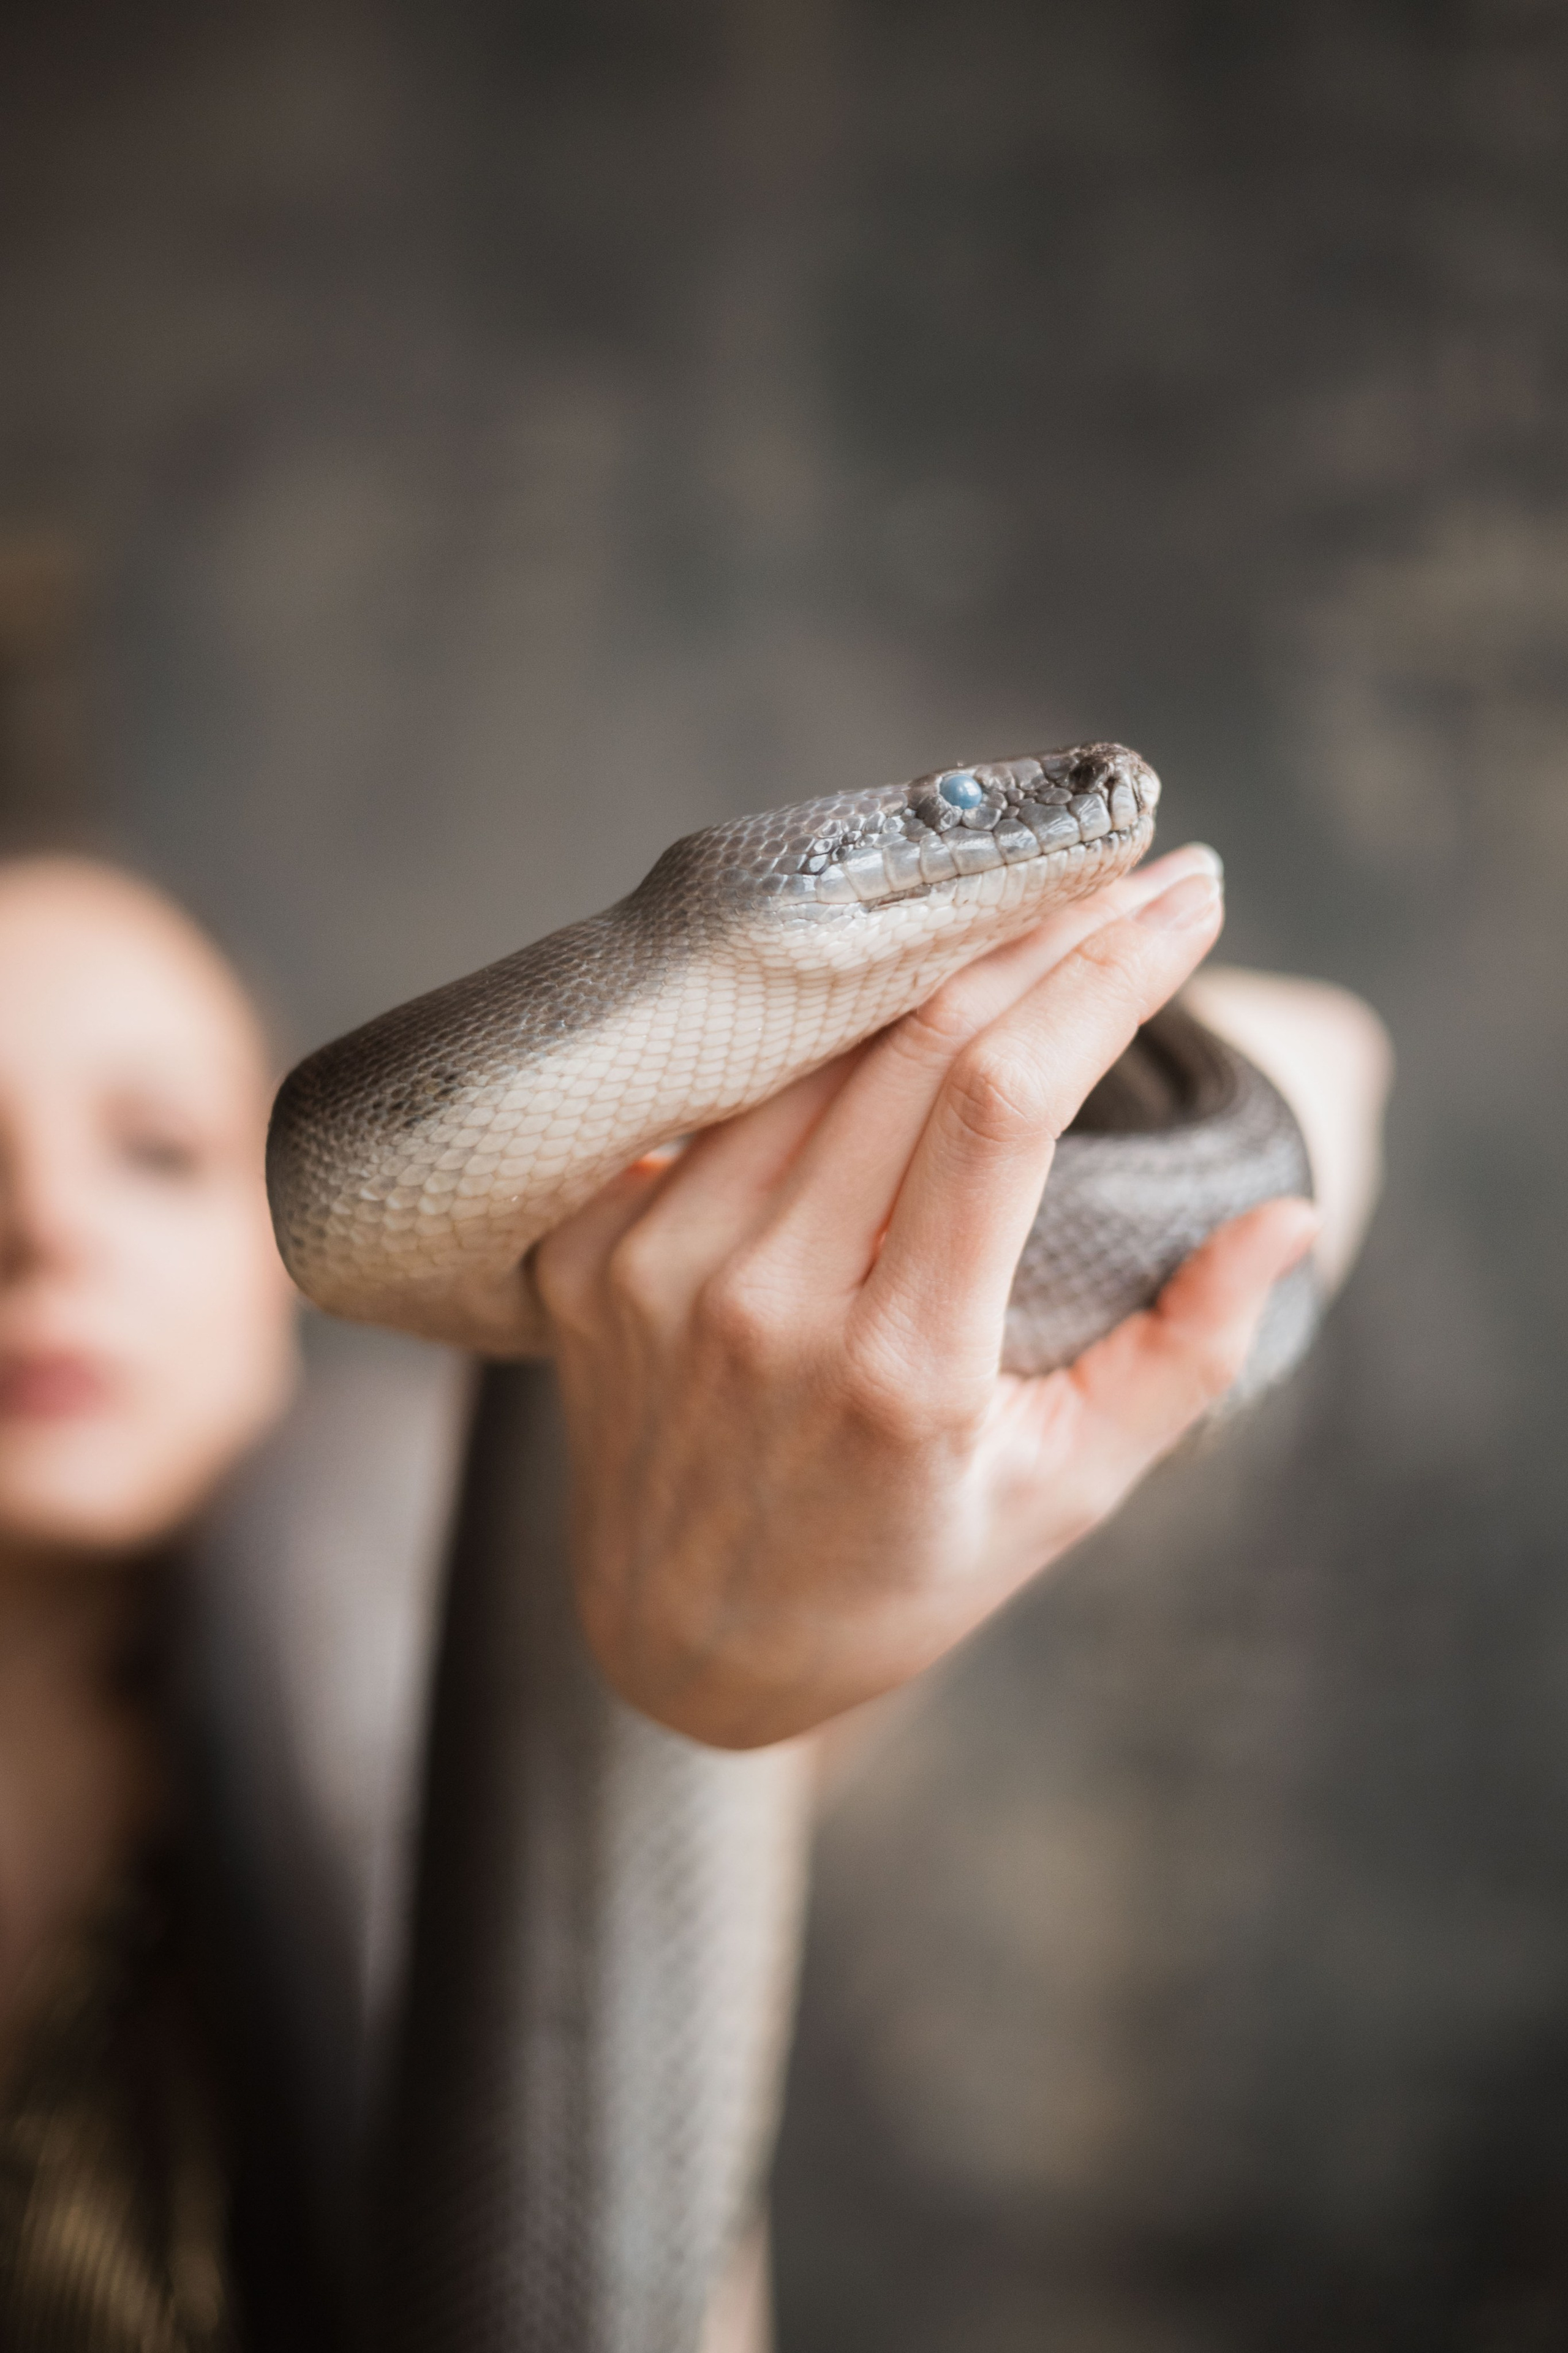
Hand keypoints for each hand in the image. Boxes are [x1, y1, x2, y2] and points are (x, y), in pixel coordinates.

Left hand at [534, 845, 1317, 1748]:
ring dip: (926, 961)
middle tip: (1127, 872)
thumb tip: (1286, 1220)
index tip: (1185, 901)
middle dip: (1041, 931)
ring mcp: (651, 1272)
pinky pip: (709, 1100)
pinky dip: (805, 1041)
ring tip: (1022, 912)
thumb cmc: (905, 1568)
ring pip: (806, 1049)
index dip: (1104, 974)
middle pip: (911, 1043)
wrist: (691, 1645)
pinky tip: (877, 996)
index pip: (1005, 1101)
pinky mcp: (582, 1258)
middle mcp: (759, 1303)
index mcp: (896, 1369)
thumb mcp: (1064, 1491)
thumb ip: (1181, 1356)